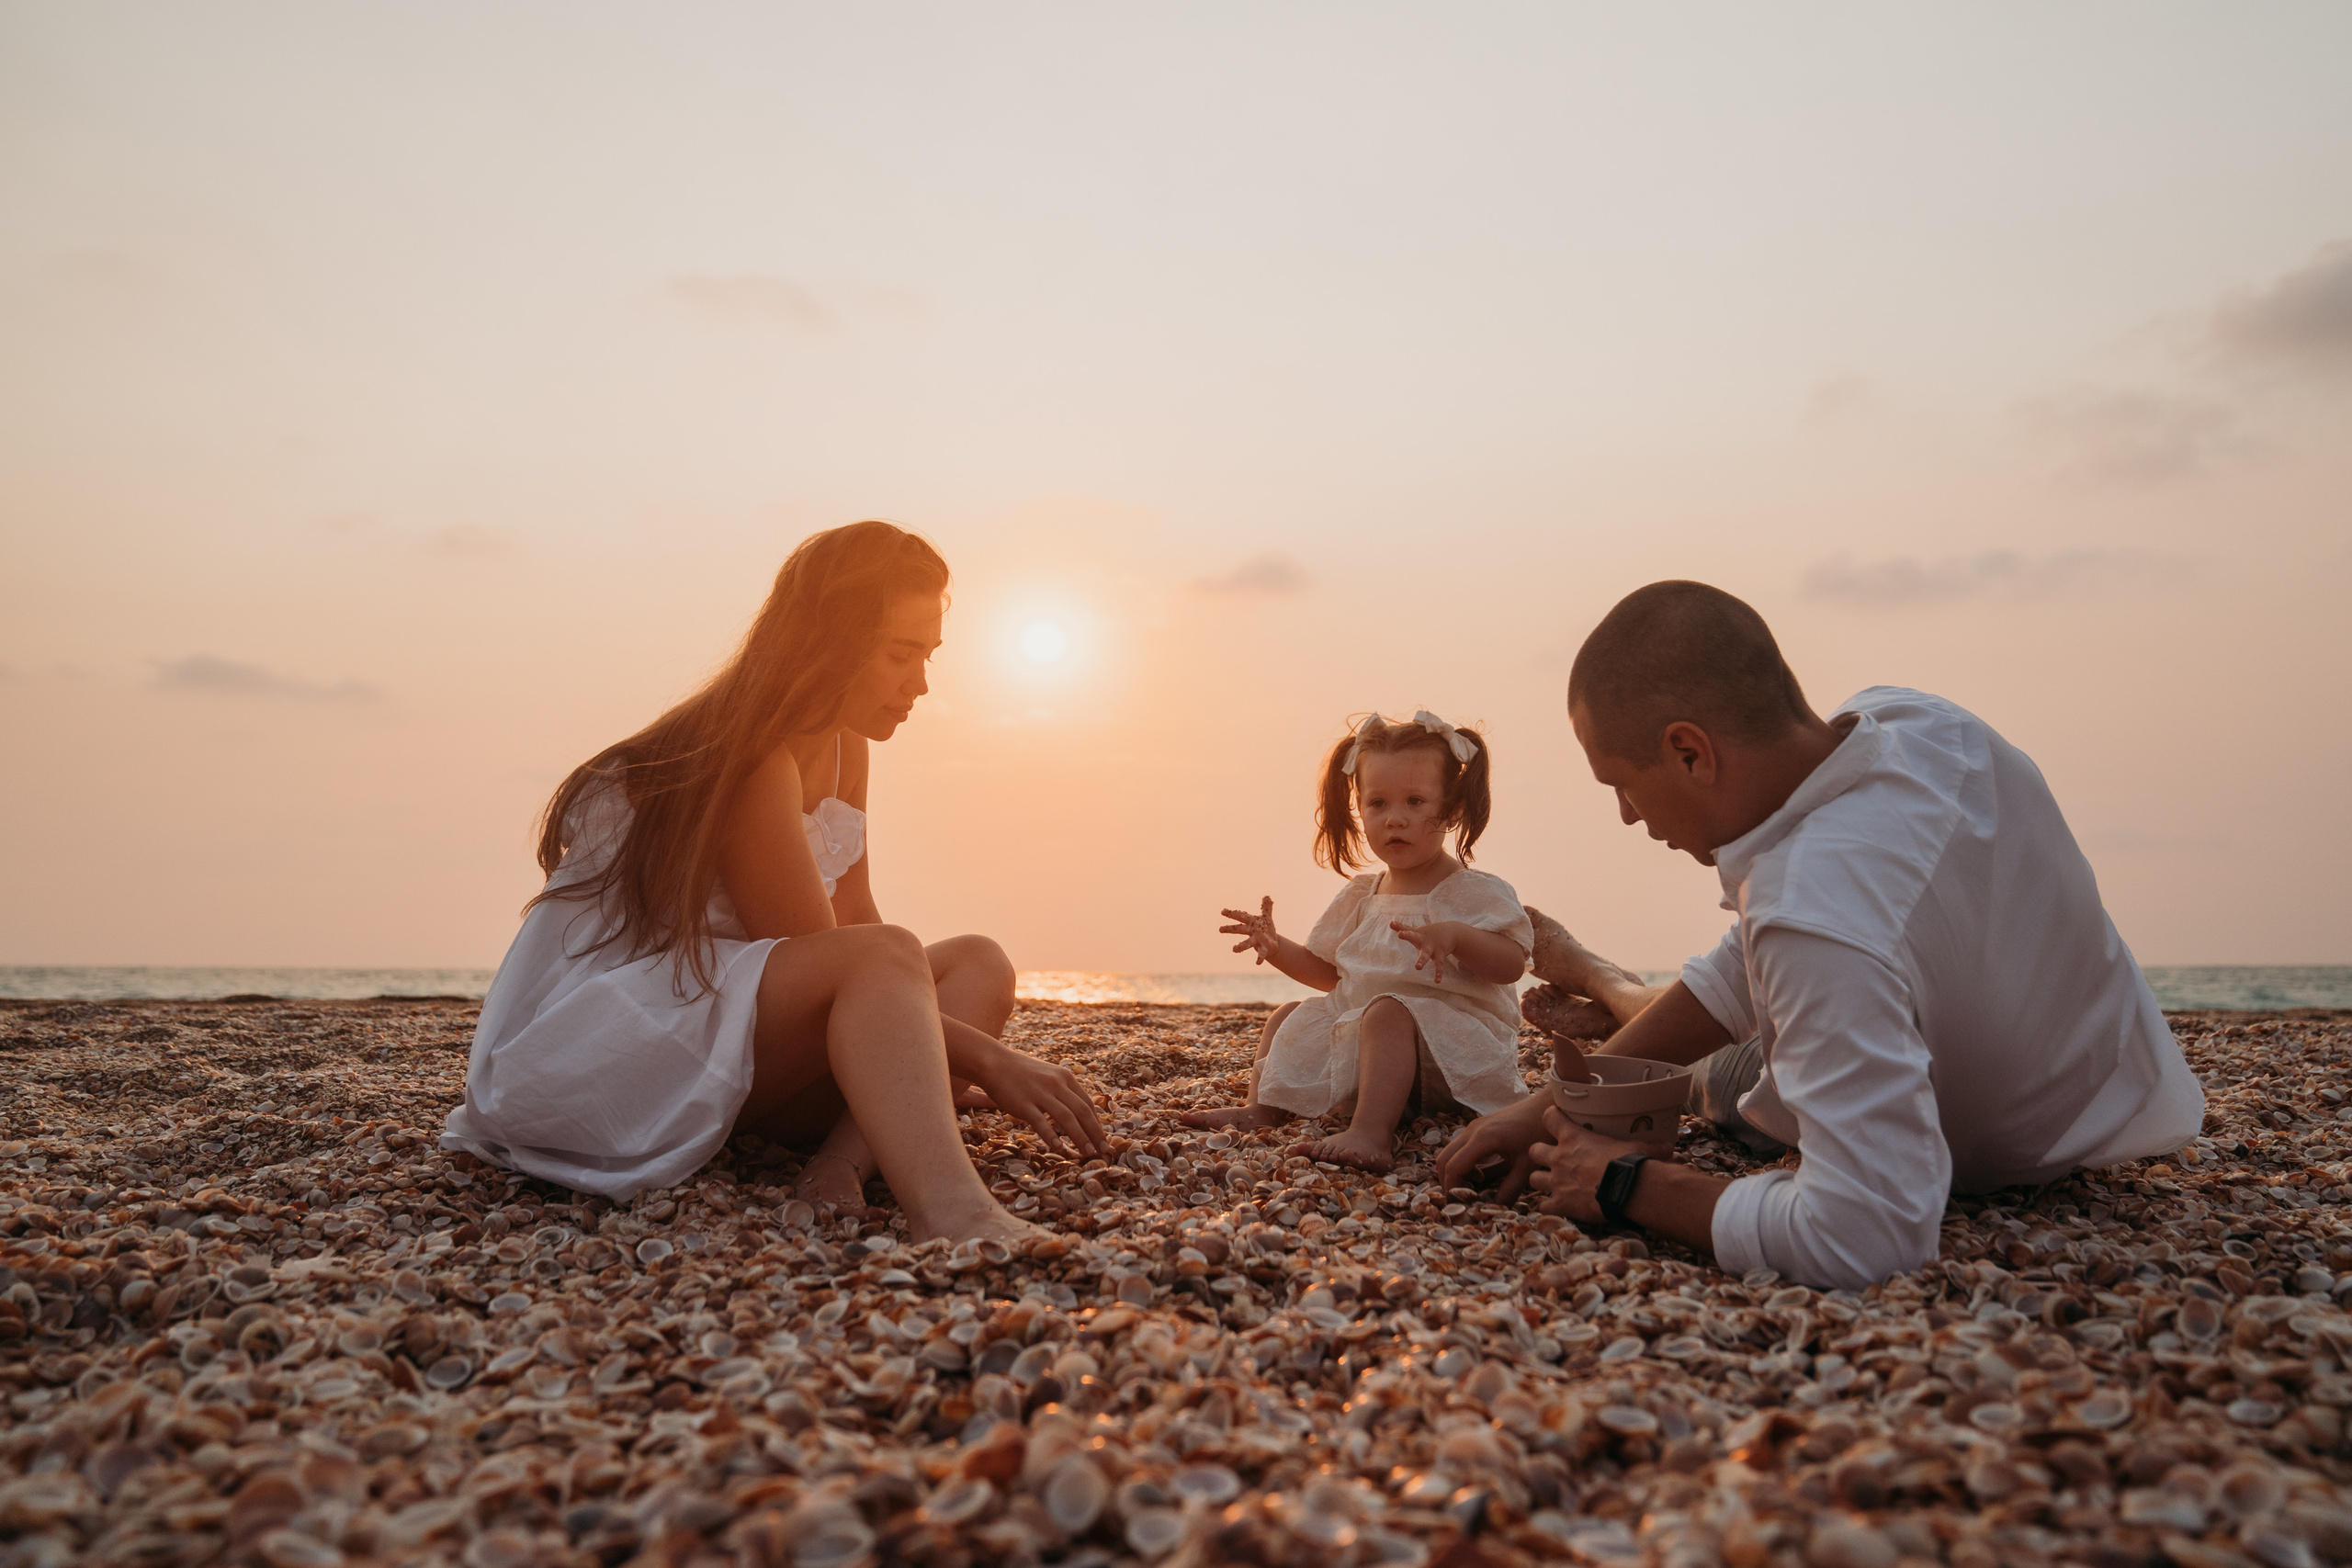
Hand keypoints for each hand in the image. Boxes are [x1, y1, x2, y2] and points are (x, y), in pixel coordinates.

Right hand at [965, 1043, 1107, 1158]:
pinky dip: (1051, 1136)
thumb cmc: (1021, 1072)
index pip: (1087, 1103)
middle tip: (1104, 1151)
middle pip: (1082, 1112)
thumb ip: (1062, 1090)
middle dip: (1096, 1133)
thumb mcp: (1048, 1075)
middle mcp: (1056, 1084)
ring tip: (1088, 1153)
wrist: (994, 1062)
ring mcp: (1040, 1094)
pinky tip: (1058, 1148)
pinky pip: (1040, 1122)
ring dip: (1080, 1137)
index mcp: (1065, 1077)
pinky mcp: (1024, 1103)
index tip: (1102, 1138)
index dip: (1097, 1123)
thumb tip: (1076, 1111)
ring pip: (1066, 1118)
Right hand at [1219, 897, 1279, 965]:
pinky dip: (1259, 957)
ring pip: (1247, 943)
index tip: (1222, 911)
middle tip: (1220, 929)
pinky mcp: (1263, 949)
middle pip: (1239, 930)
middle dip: (1230, 929)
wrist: (1272, 943)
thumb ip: (1266, 908)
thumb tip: (1267, 896)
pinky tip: (1257, 963)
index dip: (1232, 914)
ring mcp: (1256, 941)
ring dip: (1241, 946)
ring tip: (1233, 949)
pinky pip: (1261, 953)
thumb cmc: (1266, 929)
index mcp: (1251, 923)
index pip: (1241, 916)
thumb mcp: (1267, 917)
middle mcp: (1251, 932)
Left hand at [1390, 919, 1463, 984]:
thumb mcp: (1416, 930)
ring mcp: (1432, 947)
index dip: (1399, 927)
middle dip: (1407, 935)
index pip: (1406, 929)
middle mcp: (1423, 940)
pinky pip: (1439, 965)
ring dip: (1422, 960)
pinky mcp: (1440, 955)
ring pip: (1426, 954)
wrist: (1453, 932)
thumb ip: (1403, 927)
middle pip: (1414, 937)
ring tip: (1417, 967)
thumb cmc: (1429, 933)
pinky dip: (1438, 973)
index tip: (1391, 923)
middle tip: (1400, 934)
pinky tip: (1437, 981)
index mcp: (1417, 934)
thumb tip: (1389, 922)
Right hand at [1432, 1093, 1550, 1200]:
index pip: (1453, 1167)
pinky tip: (1481, 1175)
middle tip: (1462, 1200)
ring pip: (1450, 1152)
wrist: (1548, 1107)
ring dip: (1454, 1172)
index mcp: (1482, 1139)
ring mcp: (1474, 1127)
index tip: (1462, 1205)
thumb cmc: (1540, 1132)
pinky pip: (1459, 1147)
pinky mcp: (1479, 1127)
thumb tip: (1496, 1209)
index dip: (1452, 1188)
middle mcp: (1472, 1131)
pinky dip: (1461, 1164)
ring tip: (1473, 1189)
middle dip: (1448, 1181)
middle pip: (1443, 1159)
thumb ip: (1510, 1189)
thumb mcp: (1527, 1166)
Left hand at [1525, 1106, 1647, 1222]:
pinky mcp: (1560, 1203)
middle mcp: (1560, 1157)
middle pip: (1534, 1151)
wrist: (1627, 1189)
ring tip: (1554, 1186)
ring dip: (1542, 1182)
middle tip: (1553, 1161)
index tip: (1555, 1120)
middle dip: (1540, 1155)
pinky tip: (1559, 1209)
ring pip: (1533, 1179)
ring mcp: (1557, 1181)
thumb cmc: (1632, 1164)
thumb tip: (1668, 1148)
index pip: (1549, 1117)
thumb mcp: (1639, 1149)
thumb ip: (1649, 1148)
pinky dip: (1549, 1208)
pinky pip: (1543, 1206)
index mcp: (1575, 1138)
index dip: (1551, 1118)